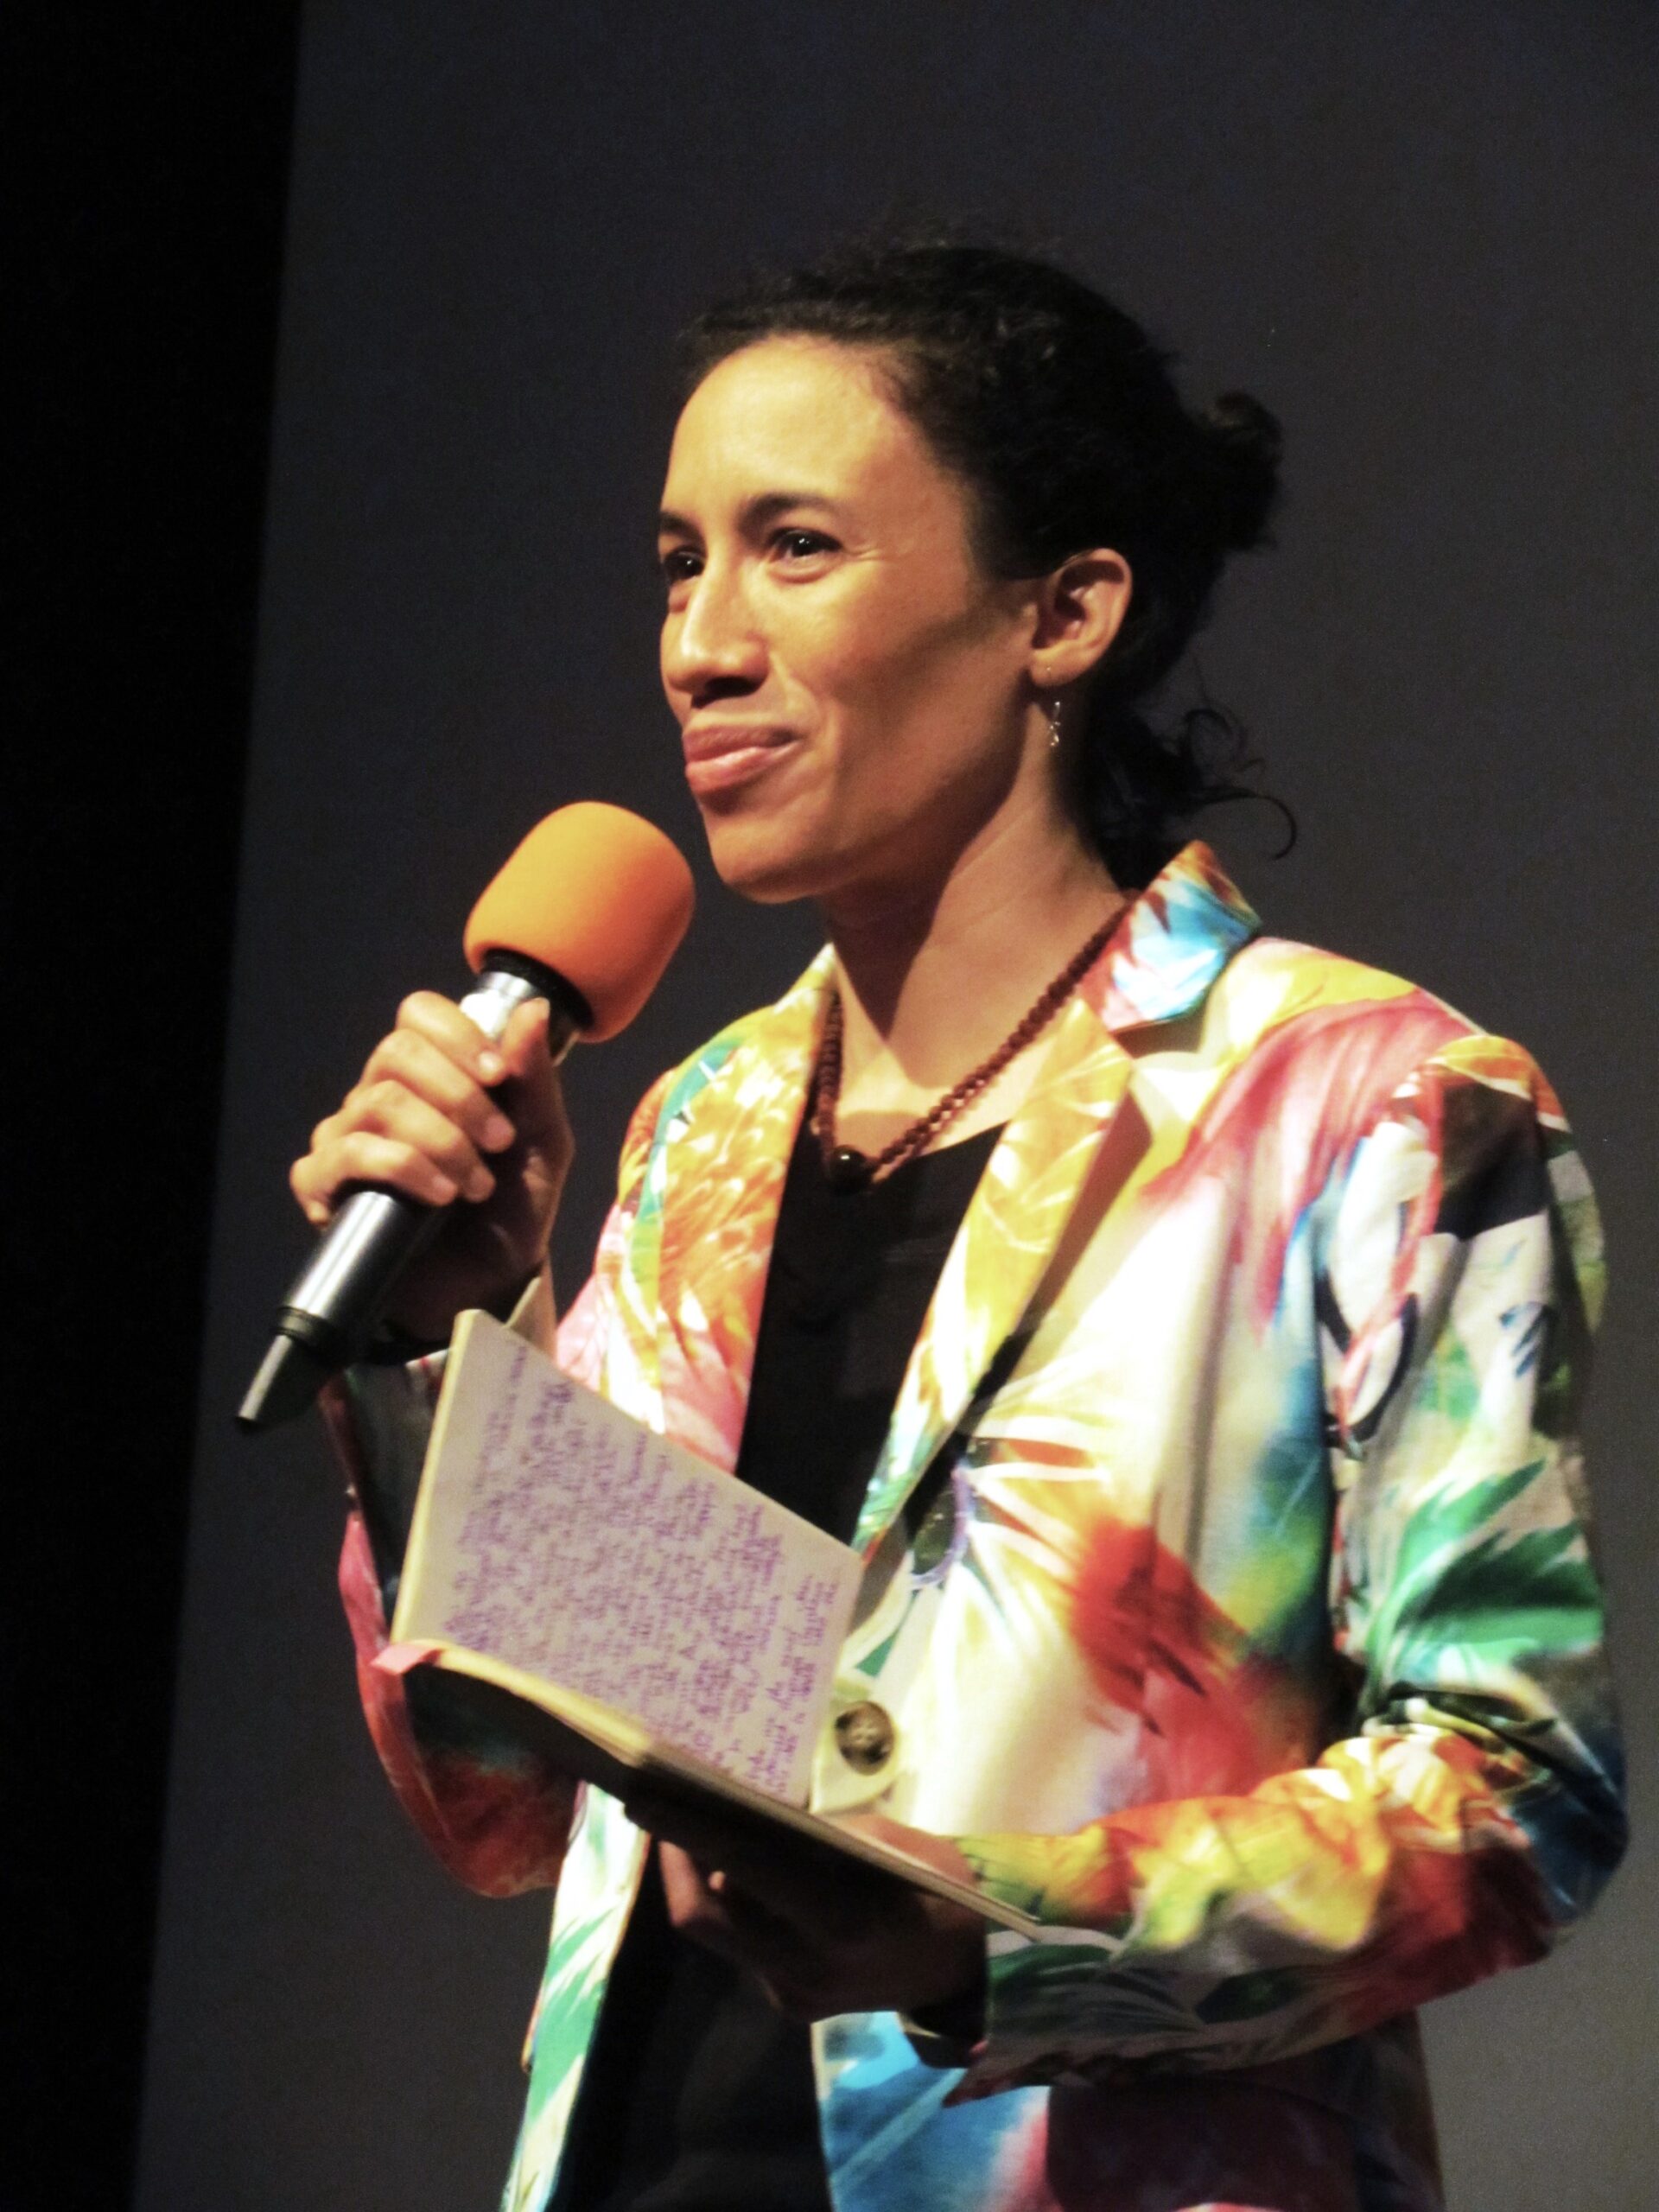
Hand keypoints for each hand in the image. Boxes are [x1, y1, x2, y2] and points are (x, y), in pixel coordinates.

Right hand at [290, 991, 573, 1339]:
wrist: (489, 1284)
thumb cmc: (512, 1208)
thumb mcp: (541, 1142)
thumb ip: (535, 1078)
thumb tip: (530, 1007)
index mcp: (431, 1075)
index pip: (419, 1015)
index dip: (459, 1037)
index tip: (500, 1077)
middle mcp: (379, 1096)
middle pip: (396, 1052)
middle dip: (459, 1096)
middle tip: (498, 1141)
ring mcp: (346, 1137)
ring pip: (379, 1102)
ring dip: (443, 1142)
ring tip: (476, 1185)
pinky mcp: (323, 1184)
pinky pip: (347, 1153)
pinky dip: (402, 1168)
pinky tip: (439, 1195)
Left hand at [632, 1796, 985, 2025]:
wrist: (970, 1965)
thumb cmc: (935, 1885)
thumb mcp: (884, 1839)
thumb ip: (813, 1835)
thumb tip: (747, 1810)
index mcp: (836, 1922)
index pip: (741, 1868)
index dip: (688, 1832)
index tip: (645, 1797)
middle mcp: (803, 1969)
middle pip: (704, 1916)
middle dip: (674, 1860)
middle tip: (653, 1808)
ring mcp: (793, 1995)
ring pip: (721, 1932)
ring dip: (703, 1879)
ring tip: (689, 1829)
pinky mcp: (791, 2003)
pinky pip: (745, 1947)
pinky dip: (737, 1904)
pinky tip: (739, 1871)